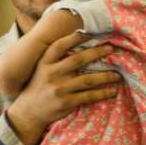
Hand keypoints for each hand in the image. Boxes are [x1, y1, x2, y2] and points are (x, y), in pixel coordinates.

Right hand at [5, 32, 120, 144]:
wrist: (28, 112)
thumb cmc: (39, 87)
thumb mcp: (40, 70)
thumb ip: (54, 60)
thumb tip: (78, 45)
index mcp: (44, 63)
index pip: (59, 46)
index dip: (73, 38)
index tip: (88, 32)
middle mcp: (51, 74)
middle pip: (78, 60)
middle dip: (97, 53)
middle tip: (111, 49)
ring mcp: (59, 89)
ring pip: (88, 80)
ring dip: (106, 76)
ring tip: (117, 75)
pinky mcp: (66, 102)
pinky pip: (89, 96)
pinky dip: (102, 93)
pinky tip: (112, 91)